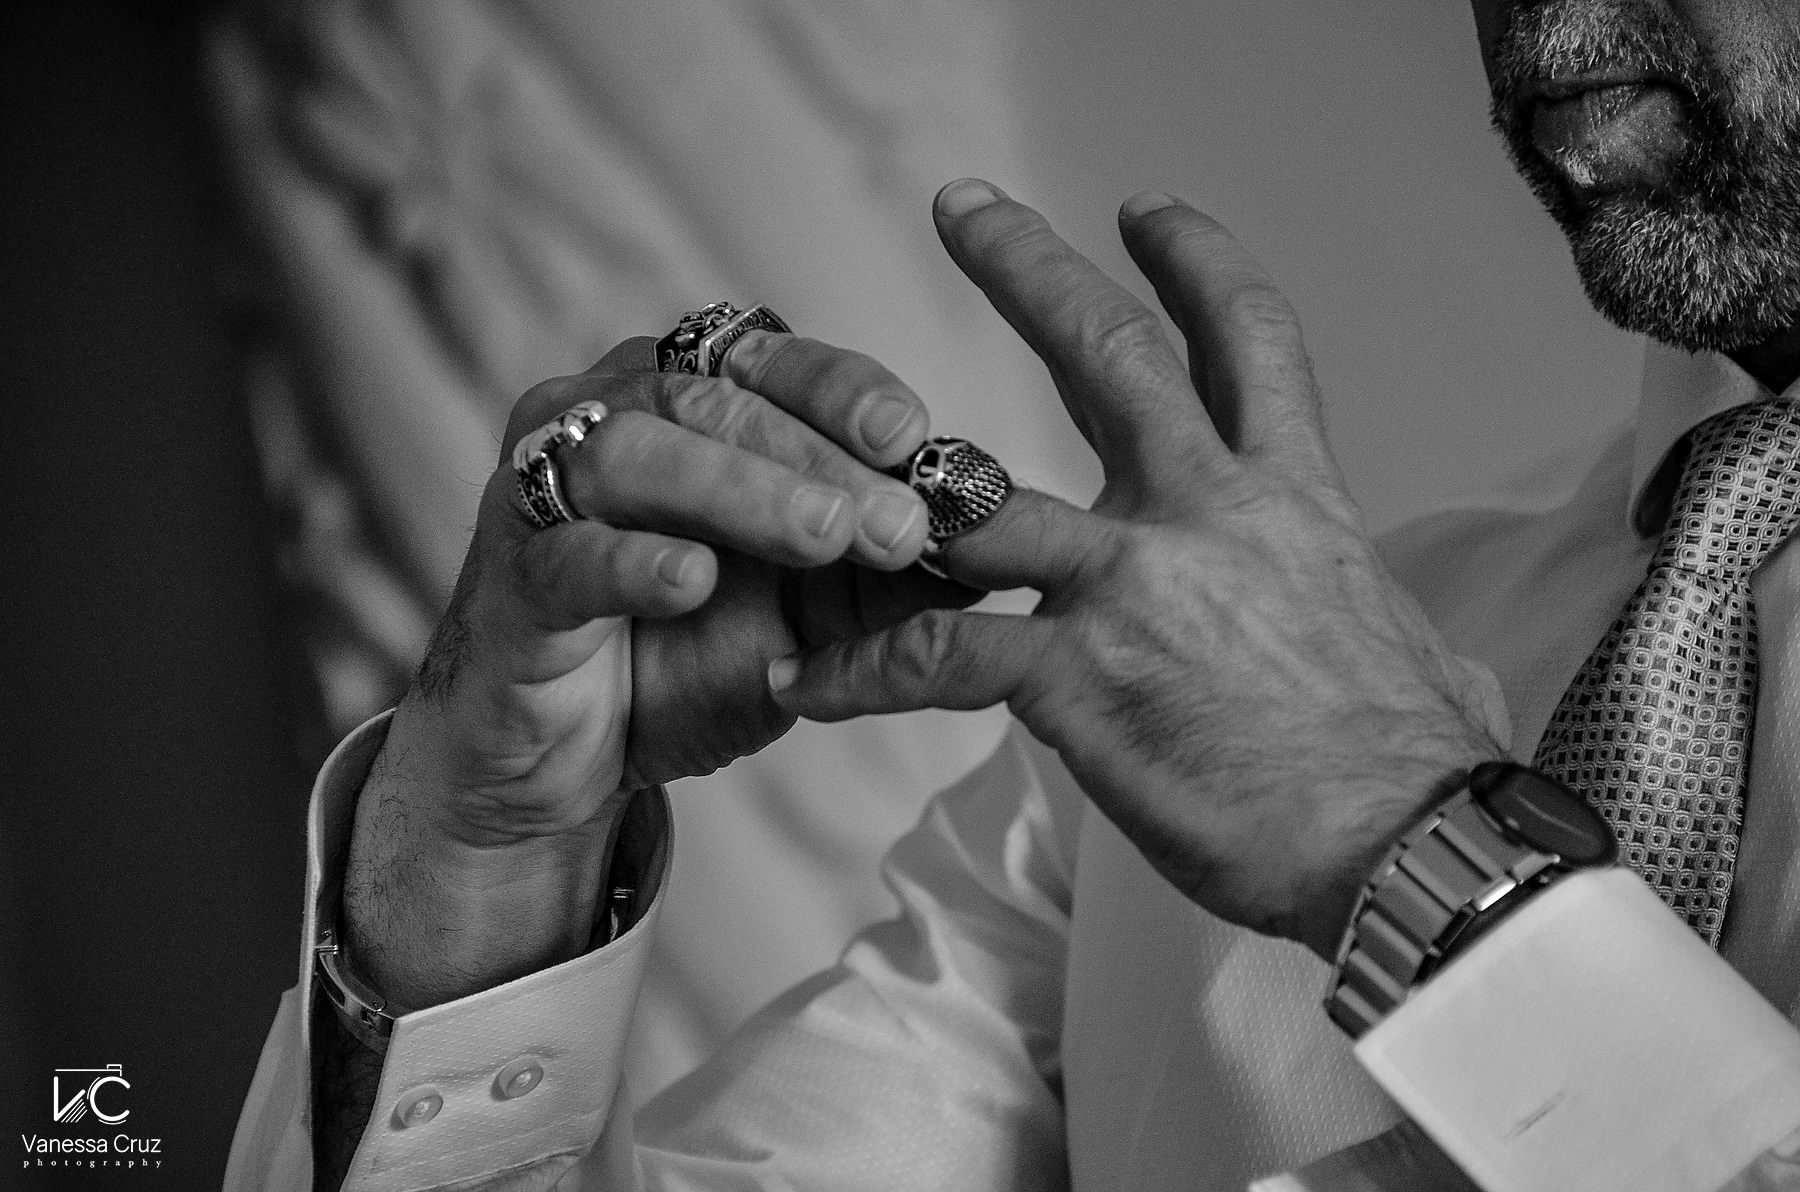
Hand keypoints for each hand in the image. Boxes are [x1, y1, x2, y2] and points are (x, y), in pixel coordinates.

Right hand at [345, 330, 974, 1007]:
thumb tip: (1002, 546)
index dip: (842, 389)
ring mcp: (544, 491)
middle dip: (817, 458)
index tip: (914, 436)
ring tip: (823, 537)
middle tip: (899, 521)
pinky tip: (690, 579)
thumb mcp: (808, 616)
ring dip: (740, 491)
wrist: (569, 756)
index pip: (767, 364)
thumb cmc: (684, 653)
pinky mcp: (511, 577)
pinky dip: (630, 561)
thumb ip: (885, 575)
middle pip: (713, 402)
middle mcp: (607, 418)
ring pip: (636, 454)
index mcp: (682, 402)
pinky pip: (566, 554)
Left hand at [769, 182, 1508, 958]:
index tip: (1145, 214)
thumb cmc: (1417, 766)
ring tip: (812, 450)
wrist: (1409, 846)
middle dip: (1027, 265)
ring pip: (979, 490)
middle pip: (1106, 350)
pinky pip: (934, 655)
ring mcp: (1130, 585)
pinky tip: (807, 679)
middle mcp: (1204, 512)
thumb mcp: (1405, 640)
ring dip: (888, 467)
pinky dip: (861, 669)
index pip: (1247, 339)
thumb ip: (1351, 605)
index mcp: (1290, 495)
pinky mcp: (1075, 675)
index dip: (1195, 260)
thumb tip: (1379, 627)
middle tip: (962, 208)